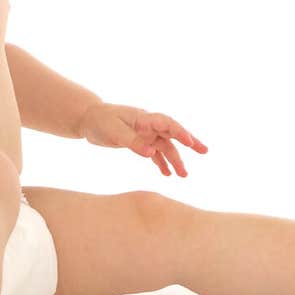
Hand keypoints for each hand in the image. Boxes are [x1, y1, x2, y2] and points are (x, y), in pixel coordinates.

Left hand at [76, 102, 208, 177]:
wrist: (89, 119)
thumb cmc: (100, 121)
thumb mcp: (115, 132)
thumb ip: (133, 142)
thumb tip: (152, 153)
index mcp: (144, 118)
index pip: (166, 123)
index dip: (179, 132)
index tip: (190, 142)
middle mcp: (148, 125)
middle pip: (173, 133)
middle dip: (189, 142)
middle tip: (204, 151)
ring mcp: (145, 134)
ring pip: (165, 147)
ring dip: (175, 159)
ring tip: (184, 175)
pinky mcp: (140, 142)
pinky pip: (155, 153)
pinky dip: (161, 163)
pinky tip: (167, 174)